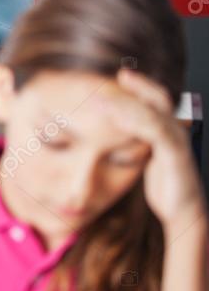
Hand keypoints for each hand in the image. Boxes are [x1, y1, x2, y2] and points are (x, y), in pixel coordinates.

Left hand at [102, 70, 206, 233]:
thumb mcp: (150, 161)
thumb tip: (122, 131)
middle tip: (121, 73)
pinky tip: (119, 119)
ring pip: (155, 115)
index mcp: (170, 133)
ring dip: (128, 104)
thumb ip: (142, 144)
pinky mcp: (177, 157)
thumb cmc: (167, 189)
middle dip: (141, 85)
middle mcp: (177, 134)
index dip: (143, 87)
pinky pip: (157, 134)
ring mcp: (178, 145)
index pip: (159, 102)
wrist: (185, 216)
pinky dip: (137, 123)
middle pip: (161, 101)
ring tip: (105, 99)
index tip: (123, 75)